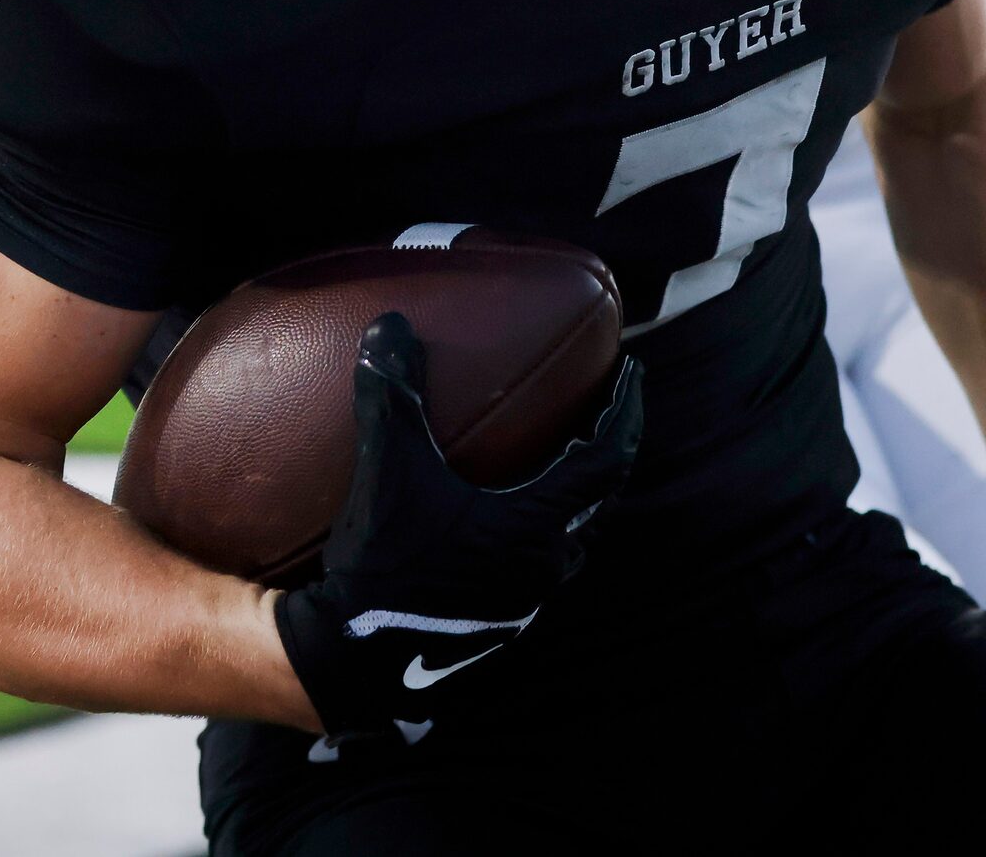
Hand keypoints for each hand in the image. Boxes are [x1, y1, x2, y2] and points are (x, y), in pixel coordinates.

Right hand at [274, 313, 641, 734]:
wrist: (351, 660)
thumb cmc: (380, 564)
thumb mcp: (388, 469)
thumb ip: (394, 393)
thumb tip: (391, 324)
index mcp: (534, 527)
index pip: (607, 459)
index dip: (626, 410)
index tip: (634, 375)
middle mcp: (544, 567)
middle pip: (599, 501)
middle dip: (607, 453)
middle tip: (602, 413)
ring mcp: (524, 603)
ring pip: (571, 540)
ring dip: (575, 500)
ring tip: (562, 463)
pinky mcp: (499, 626)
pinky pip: (540, 568)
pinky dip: (542, 532)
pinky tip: (507, 523)